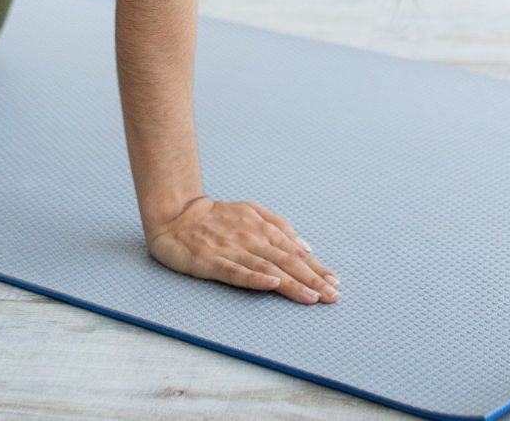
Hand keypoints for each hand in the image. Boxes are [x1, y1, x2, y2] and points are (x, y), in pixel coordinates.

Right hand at [145, 195, 340, 303]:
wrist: (175, 215)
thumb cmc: (215, 217)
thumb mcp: (251, 211)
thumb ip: (278, 226)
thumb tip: (306, 245)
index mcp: (262, 228)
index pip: (295, 252)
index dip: (316, 268)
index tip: (334, 283)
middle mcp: (251, 238)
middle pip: (287, 261)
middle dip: (312, 280)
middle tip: (332, 296)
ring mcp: (231, 250)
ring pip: (268, 268)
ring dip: (292, 283)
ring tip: (312, 297)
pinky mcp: (211, 261)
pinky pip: (236, 271)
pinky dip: (255, 278)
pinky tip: (271, 284)